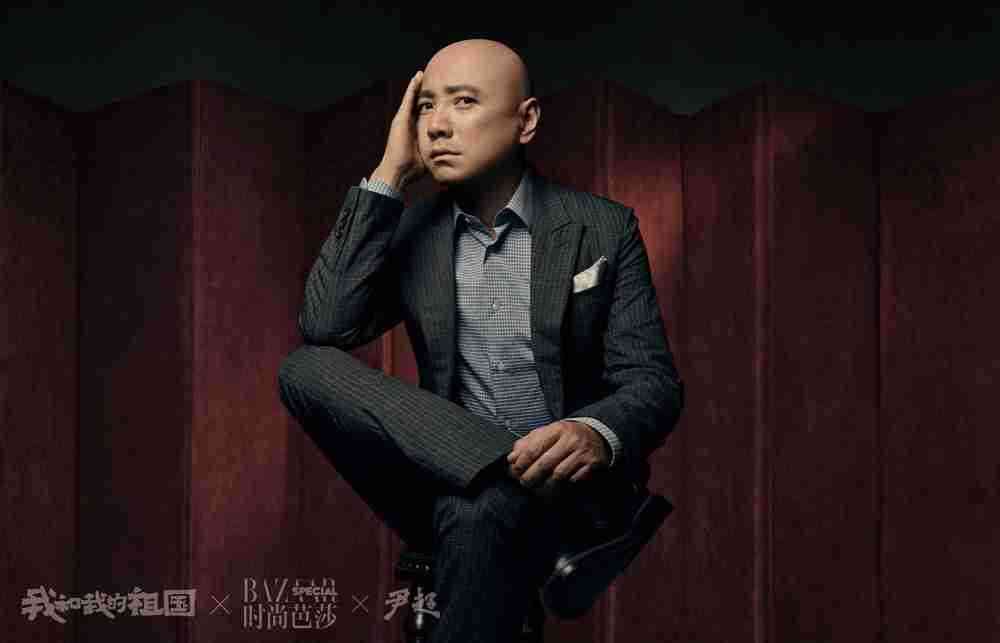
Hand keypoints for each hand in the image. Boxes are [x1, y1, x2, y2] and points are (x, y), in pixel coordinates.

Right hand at [371, 70, 426, 190]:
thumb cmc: (412, 168)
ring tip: (423, 73)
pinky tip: (418, 76)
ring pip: (412, 98)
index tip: (438, 96)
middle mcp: (406, 123)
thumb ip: (437, 149)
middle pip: (417, 103)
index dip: (429, 104)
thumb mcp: (429, 154)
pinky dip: (413, 87)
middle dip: (424, 92)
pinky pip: (408, 98)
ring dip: (417, 85)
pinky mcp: (401, 118)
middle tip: (432, 80)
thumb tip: (451, 151)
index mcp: (413, 130)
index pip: (422, 113)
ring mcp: (402, 119)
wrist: (399, 172)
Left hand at [506, 420, 610, 499]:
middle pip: (545, 464)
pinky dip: (563, 486)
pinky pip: (573, 480)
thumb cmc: (568, 436)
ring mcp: (582, 453)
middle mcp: (570, 440)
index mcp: (557, 429)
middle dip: (531, 477)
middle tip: (524, 483)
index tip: (514, 471)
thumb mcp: (548, 432)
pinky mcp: (592, 464)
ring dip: (545, 485)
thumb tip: (512, 458)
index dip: (521, 463)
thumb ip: (529, 443)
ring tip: (538, 488)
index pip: (534, 448)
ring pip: (558, 475)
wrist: (598, 435)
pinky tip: (556, 487)